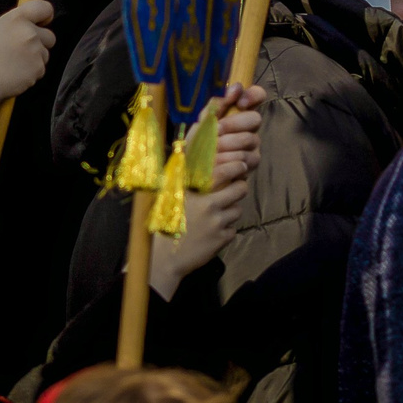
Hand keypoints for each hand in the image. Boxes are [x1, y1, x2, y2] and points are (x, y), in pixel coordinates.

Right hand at [0, 0, 56, 112]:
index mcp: (16, 19)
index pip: (44, 8)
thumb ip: (16, 24)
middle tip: (22, 50)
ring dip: (35, 59)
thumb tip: (32, 23)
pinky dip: (32, 72)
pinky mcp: (38, 68)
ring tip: (14, 64)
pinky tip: (16, 73)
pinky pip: (41, 69)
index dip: (45, 16)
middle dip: (41, 43)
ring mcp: (36, 51)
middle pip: (49, 35)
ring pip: (45, 54)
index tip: (42, 22)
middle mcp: (29, 32)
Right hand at [148, 86, 264, 298]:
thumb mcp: (170, 187)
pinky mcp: (224, 237)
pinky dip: (226, 224)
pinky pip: (234, 224)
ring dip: (230, 205)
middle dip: (237, 183)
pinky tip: (210, 229)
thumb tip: (204, 143)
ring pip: (239, 202)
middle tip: (229, 183)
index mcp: (193, 185)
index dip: (237, 164)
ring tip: (213, 210)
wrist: (163, 259)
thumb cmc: (163, 215)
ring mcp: (218, 220)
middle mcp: (208, 200)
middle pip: (240, 184)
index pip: (228, 168)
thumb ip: (186, 167)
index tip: (240, 163)